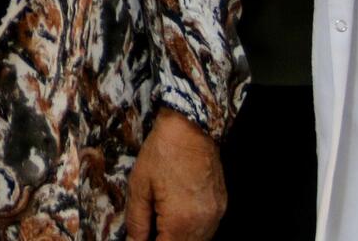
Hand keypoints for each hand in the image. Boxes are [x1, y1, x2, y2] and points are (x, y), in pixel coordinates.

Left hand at [125, 109, 225, 240]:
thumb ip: (137, 222)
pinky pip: (207, 231)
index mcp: (180, 220)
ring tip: (161, 225)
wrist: (191, 127)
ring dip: (179, 239)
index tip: (141, 239)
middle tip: (150, 231)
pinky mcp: (221, 207)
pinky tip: (177, 220)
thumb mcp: (139, 187)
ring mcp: (215, 215)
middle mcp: (203, 222)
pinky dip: (192, 232)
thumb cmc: (163, 152)